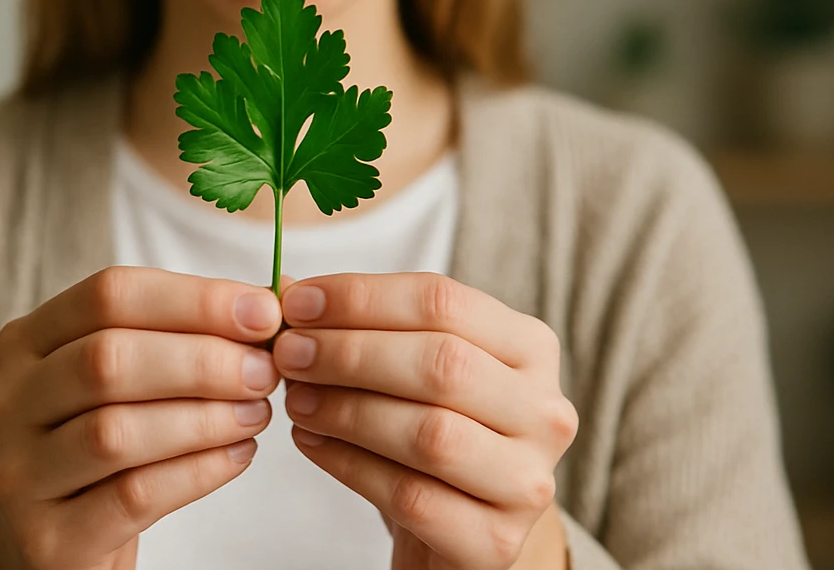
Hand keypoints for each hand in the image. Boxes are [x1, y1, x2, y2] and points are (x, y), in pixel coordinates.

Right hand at [0, 267, 283, 569]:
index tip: (264, 313)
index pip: (109, 294)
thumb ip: (184, 334)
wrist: (58, 545)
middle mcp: (7, 400)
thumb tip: (271, 300)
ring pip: (116, 431)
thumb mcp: (129, 380)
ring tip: (256, 414)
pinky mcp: (46, 538)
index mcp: (26, 342)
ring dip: (204, 417)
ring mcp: (16, 473)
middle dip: (202, 360)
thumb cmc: (106, 445)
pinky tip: (237, 456)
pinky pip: (133, 495)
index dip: (194, 299)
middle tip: (265, 371)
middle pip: (108, 358)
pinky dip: (197, 470)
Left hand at [273, 273, 577, 569]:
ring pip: (429, 433)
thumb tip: (290, 290)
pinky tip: (312, 444)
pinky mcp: (496, 542)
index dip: (363, 297)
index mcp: (531, 346)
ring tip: (295, 400)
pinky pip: (411, 496)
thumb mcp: (416, 368)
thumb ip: (369, 326)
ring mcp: (528, 480)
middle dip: (350, 352)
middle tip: (289, 352)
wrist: (467, 529)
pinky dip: (348, 465)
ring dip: (346, 410)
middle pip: (441, 363)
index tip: (298, 301)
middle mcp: (544, 410)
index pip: (444, 300)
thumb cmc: (437, 430)